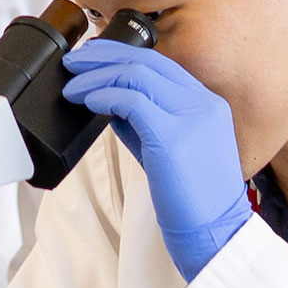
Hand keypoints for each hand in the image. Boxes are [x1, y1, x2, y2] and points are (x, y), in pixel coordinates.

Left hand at [63, 38, 251, 280]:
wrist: (215, 233)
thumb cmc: (192, 199)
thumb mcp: (168, 149)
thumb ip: (143, 122)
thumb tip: (108, 100)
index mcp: (206, 103)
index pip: (159, 64)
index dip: (121, 55)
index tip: (93, 57)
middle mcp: (202, 103)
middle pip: (145, 62)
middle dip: (102, 57)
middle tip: (74, 63)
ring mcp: (191, 116)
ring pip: (135, 76)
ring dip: (96, 77)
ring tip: (72, 87)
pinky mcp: (173, 136)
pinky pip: (131, 102)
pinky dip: (103, 97)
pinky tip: (88, 102)